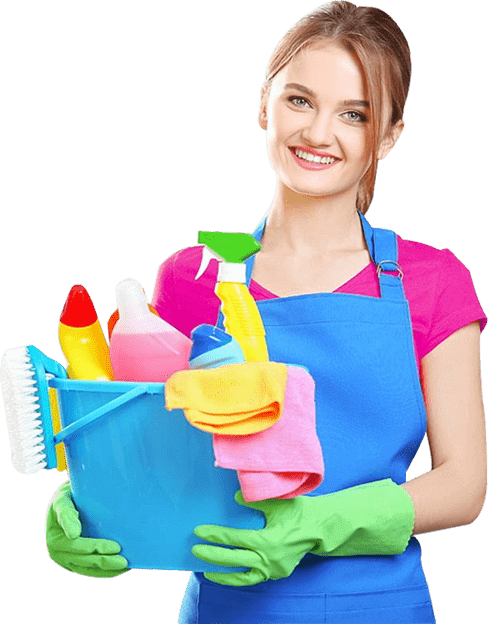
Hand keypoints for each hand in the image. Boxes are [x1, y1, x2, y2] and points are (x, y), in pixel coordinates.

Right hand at [45, 481, 128, 577]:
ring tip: (125, 566)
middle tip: (124, 560)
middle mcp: (56, 548)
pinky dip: (104, 572)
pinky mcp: (72, 562)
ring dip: (106, 569)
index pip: (75, 541)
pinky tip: (119, 570)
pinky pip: (88, 570)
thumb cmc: (69, 495)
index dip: (93, 545)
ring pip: (86, 567)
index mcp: (54, 531)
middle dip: (103, 560)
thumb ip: (66, 512)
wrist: (67, 501)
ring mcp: (63, 557)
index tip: (107, 545)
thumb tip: (75, 534)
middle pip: (82, 557)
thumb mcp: (64, 498)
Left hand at [191, 490, 316, 585]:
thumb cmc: (299, 511)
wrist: (320, 528)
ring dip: (222, 574)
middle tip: (195, 550)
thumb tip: (236, 498)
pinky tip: (225, 573)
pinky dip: (237, 577)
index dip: (216, 535)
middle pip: (235, 560)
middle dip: (212, 555)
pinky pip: (252, 578)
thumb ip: (255, 501)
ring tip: (205, 569)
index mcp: (270, 541)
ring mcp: (273, 570)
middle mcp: (270, 560)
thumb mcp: (278, 502)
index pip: (236, 539)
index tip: (199, 532)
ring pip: (242, 577)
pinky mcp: (275, 574)